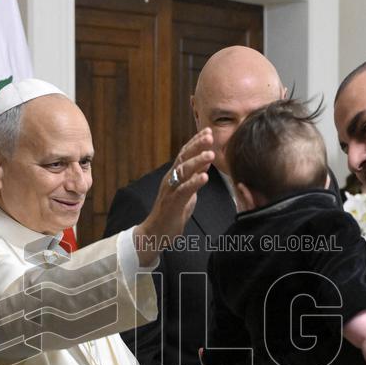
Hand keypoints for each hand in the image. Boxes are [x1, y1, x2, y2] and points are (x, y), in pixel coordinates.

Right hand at [134, 129, 214, 264]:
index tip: (207, 131)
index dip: (195, 142)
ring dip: (197, 162)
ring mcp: (170, 190)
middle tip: (209, 136)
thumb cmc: (171, 213)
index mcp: (174, 176)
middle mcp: (171, 179)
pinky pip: (183, 190)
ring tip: (210, 154)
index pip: (184, 154)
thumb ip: (194, 177)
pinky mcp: (172, 203)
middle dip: (196, 146)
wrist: (155, 233)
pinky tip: (204, 177)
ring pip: (183, 172)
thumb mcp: (186, 192)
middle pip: (183, 158)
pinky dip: (194, 183)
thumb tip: (205, 163)